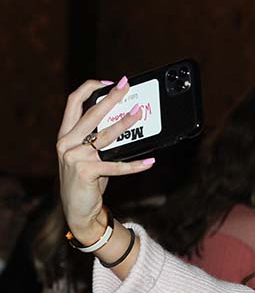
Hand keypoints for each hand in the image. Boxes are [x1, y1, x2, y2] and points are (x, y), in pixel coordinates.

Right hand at [56, 77, 154, 242]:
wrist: (78, 210)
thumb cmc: (87, 180)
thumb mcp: (87, 155)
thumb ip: (96, 139)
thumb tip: (124, 120)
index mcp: (65, 135)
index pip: (73, 102)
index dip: (90, 88)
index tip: (109, 83)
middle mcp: (67, 143)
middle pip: (91, 113)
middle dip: (111, 97)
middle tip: (127, 86)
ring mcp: (75, 157)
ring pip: (106, 135)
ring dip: (125, 123)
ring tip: (140, 113)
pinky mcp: (86, 172)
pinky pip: (117, 165)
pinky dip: (135, 165)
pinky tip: (150, 162)